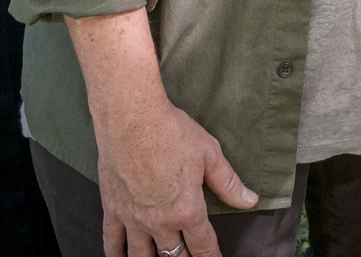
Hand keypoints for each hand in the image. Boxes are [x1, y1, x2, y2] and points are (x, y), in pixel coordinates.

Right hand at [96, 99, 256, 256]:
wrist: (132, 118)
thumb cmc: (170, 131)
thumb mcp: (209, 154)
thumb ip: (228, 182)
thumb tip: (249, 200)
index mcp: (187, 210)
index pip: (203, 247)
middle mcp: (160, 221)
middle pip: (174, 256)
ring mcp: (133, 218)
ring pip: (142, 256)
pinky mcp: (112, 208)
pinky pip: (112, 241)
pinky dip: (116, 254)